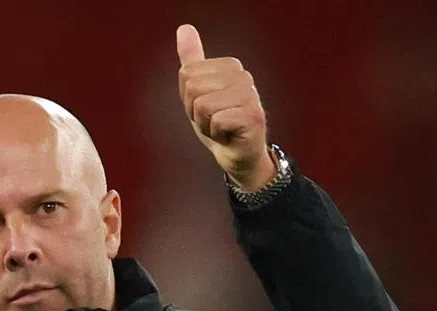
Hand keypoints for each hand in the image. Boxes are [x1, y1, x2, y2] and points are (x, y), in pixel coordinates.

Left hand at [176, 23, 275, 191]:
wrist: (238, 156)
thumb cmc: (219, 125)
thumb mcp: (198, 92)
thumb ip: (192, 60)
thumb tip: (184, 28)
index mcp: (230, 66)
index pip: (186, 75)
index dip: (189, 99)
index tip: (206, 110)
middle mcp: (243, 76)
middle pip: (192, 88)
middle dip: (195, 113)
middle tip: (213, 121)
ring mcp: (250, 94)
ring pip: (202, 105)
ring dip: (205, 125)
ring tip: (221, 129)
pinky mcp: (252, 115)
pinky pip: (215, 121)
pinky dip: (216, 134)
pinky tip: (229, 136)